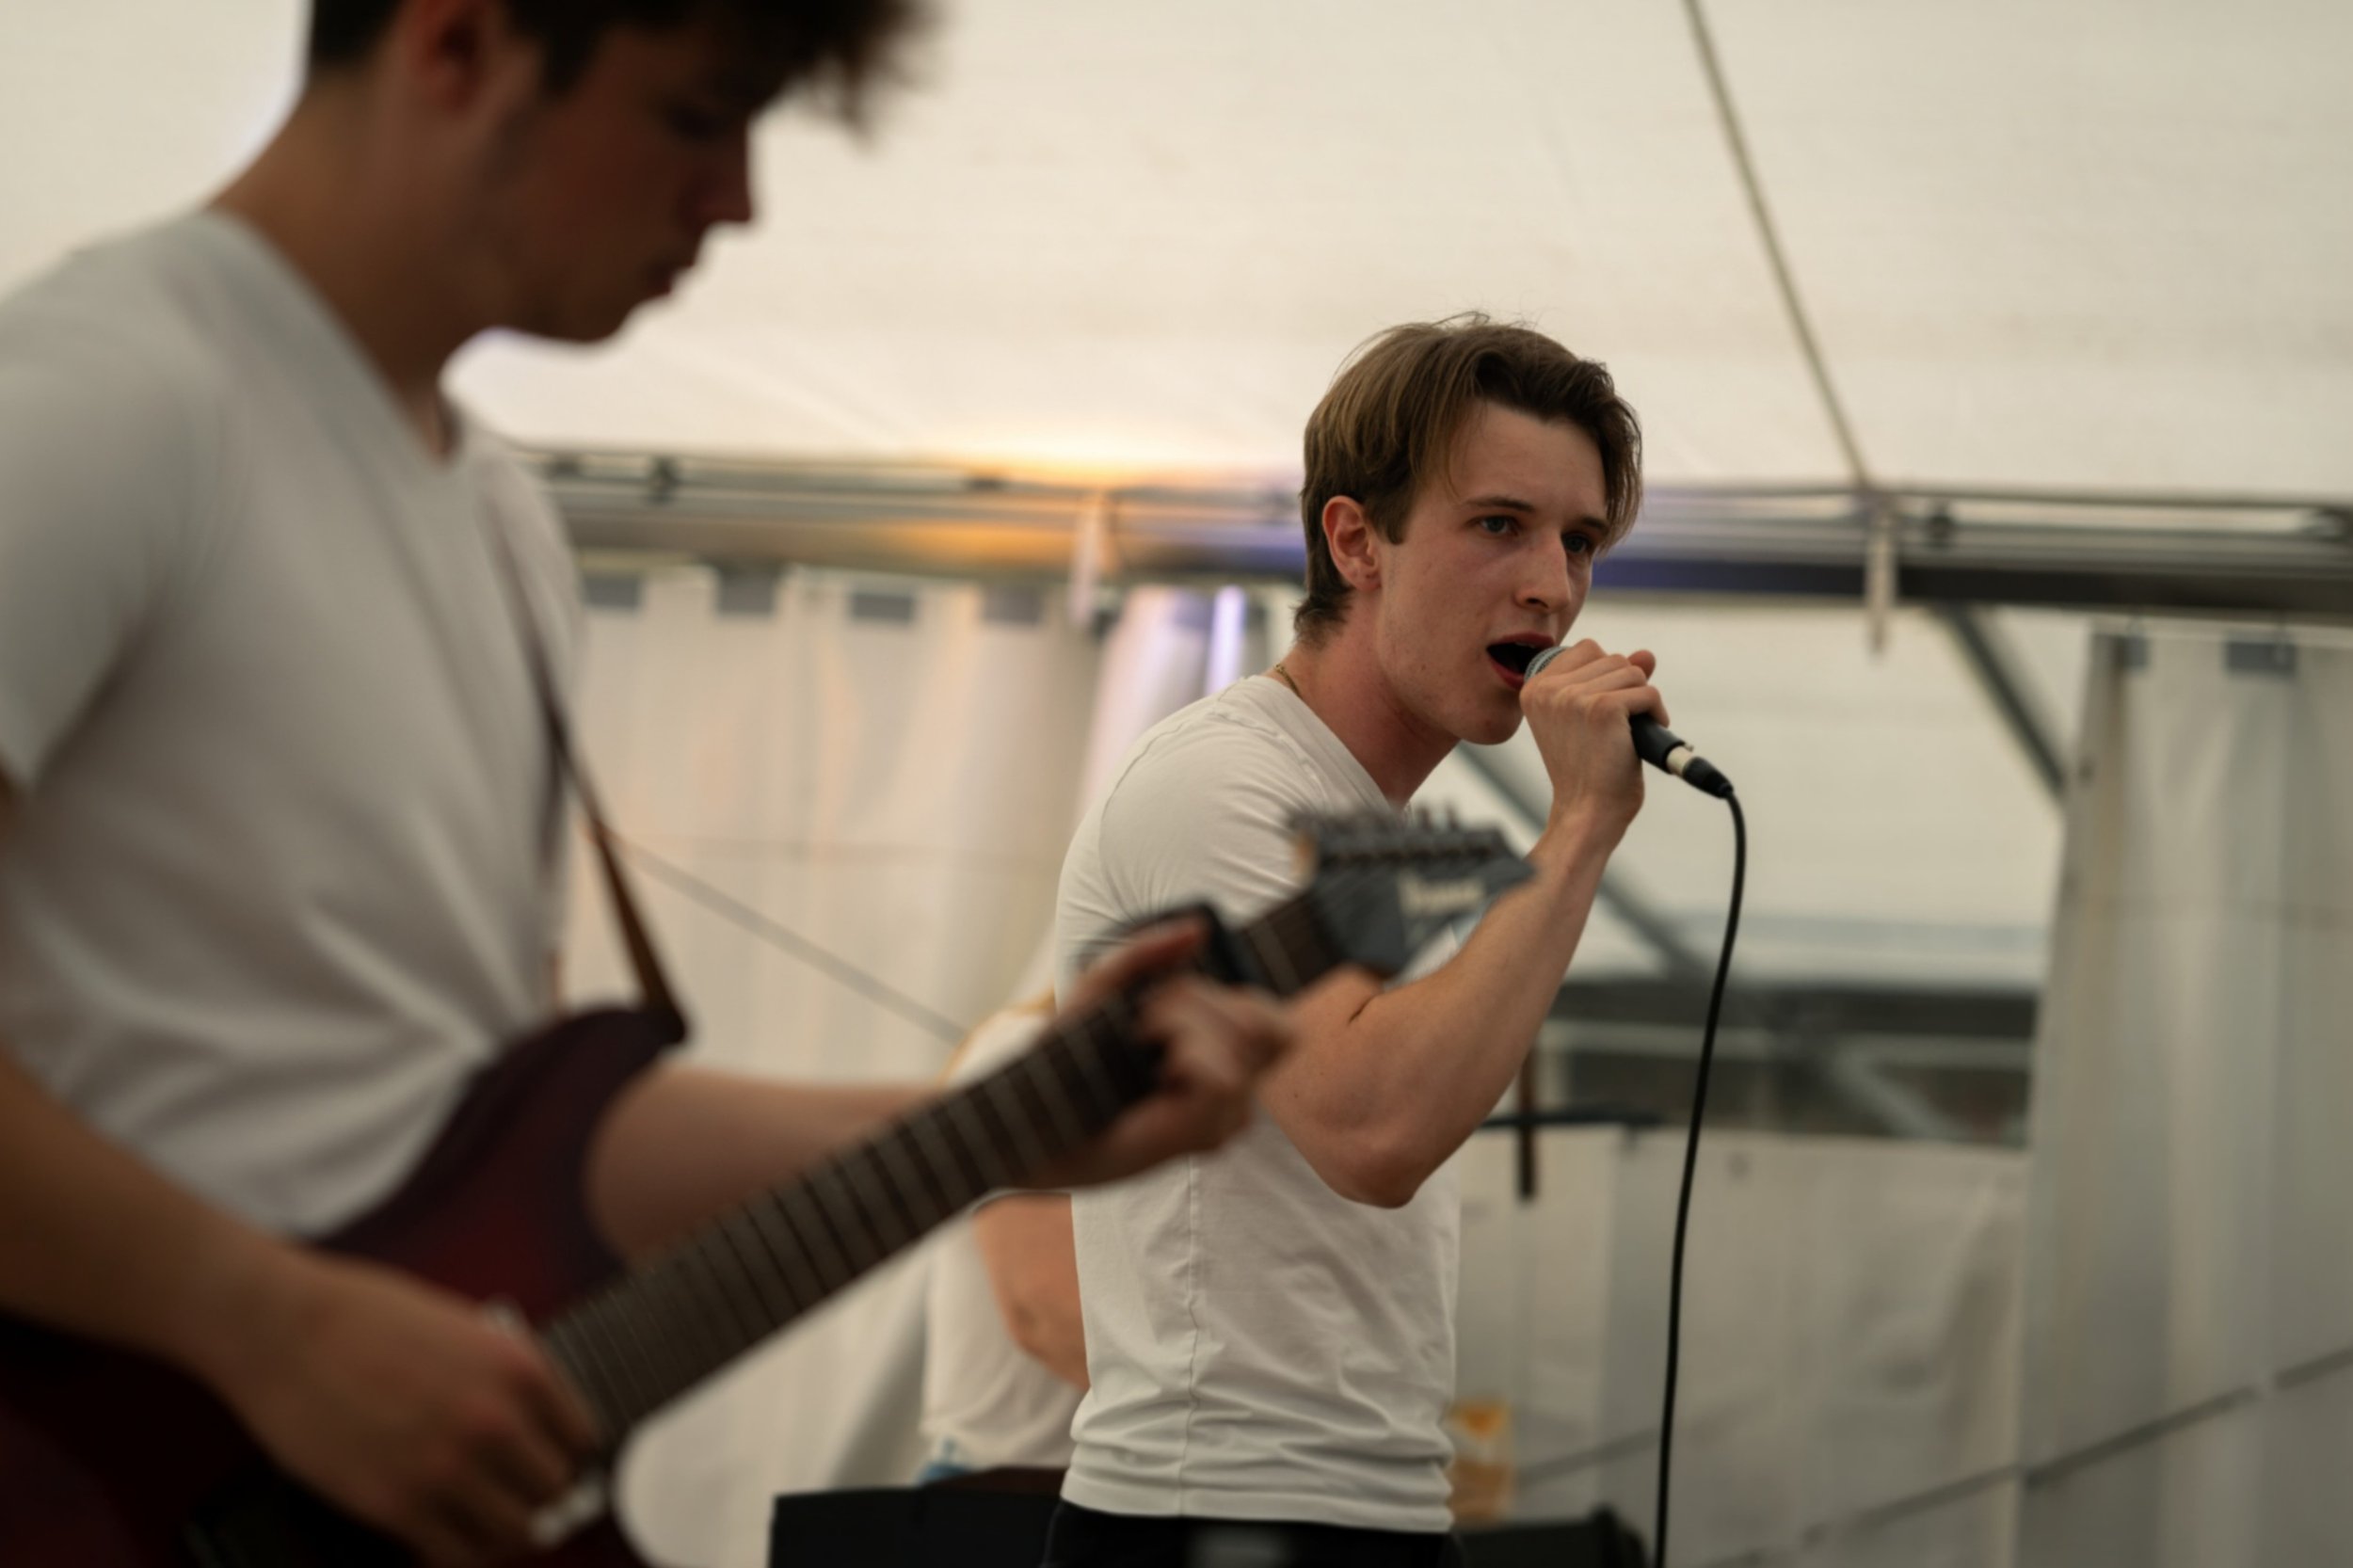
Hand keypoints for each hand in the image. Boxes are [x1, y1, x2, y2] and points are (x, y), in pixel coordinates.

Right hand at [201, 1248, 598, 1564]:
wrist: (284, 1328)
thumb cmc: (366, 1317)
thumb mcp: (465, 1326)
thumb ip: (505, 1375)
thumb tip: (534, 1422)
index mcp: (520, 1369)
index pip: (581, 1439)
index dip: (566, 1457)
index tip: (551, 1465)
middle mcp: (496, 1422)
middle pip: (555, 1491)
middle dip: (538, 1496)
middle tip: (514, 1495)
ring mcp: (448, 1468)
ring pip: (516, 1534)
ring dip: (505, 1532)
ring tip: (484, 1522)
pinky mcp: (397, 1505)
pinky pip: (457, 1557)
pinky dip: (460, 1555)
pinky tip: (445, 1539)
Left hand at [1033, 921, 1290, 1187]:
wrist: (1032, 1118)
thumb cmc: (1067, 1061)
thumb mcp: (1101, 988)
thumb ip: (1144, 953)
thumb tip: (1197, 928)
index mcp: (1219, 1062)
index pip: (1280, 1028)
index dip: (1243, 1001)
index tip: (1173, 1001)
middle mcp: (1233, 1094)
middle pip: (1266, 1023)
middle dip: (1200, 1000)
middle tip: (1146, 1020)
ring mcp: (1225, 1118)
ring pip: (1244, 1041)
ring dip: (1184, 1022)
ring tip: (1142, 1042)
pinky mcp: (1206, 1136)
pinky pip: (1223, 1076)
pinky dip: (1186, 1055)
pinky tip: (1155, 1072)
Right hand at [1521, 640, 1665, 842]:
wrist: (1586, 812)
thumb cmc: (1586, 771)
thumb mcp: (1590, 717)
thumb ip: (1612, 680)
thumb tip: (1646, 654)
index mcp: (1535, 688)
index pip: (1587, 649)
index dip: (1607, 676)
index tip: (1604, 711)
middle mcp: (1549, 689)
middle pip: (1613, 657)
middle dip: (1627, 688)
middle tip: (1620, 726)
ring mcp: (1574, 697)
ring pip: (1633, 672)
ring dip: (1642, 701)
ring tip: (1631, 732)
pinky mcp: (1603, 708)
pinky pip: (1648, 693)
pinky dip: (1656, 714)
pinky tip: (1642, 737)